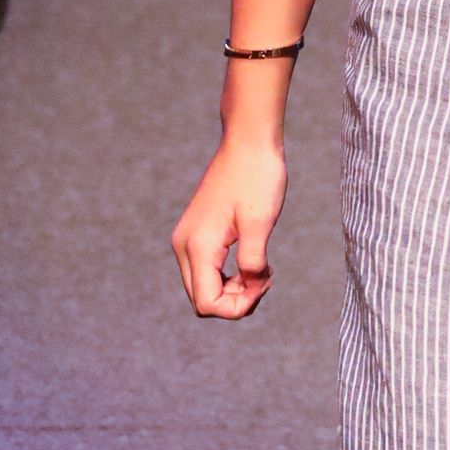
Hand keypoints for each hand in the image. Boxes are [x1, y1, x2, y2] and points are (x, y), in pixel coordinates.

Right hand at [171, 136, 285, 316]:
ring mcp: (187, 240)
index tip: (264, 282)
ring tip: (262, 270)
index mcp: (198, 246)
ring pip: (204, 288)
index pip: (207, 304)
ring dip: (233, 289)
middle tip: (265, 278)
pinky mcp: (196, 234)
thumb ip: (253, 262)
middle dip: (235, 301)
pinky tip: (254, 260)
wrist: (248, 142)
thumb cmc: (257, 178)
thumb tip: (249, 286)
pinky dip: (230, 275)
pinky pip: (207, 271)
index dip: (238, 307)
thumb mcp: (260, 222)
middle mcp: (184, 246)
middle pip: (202, 300)